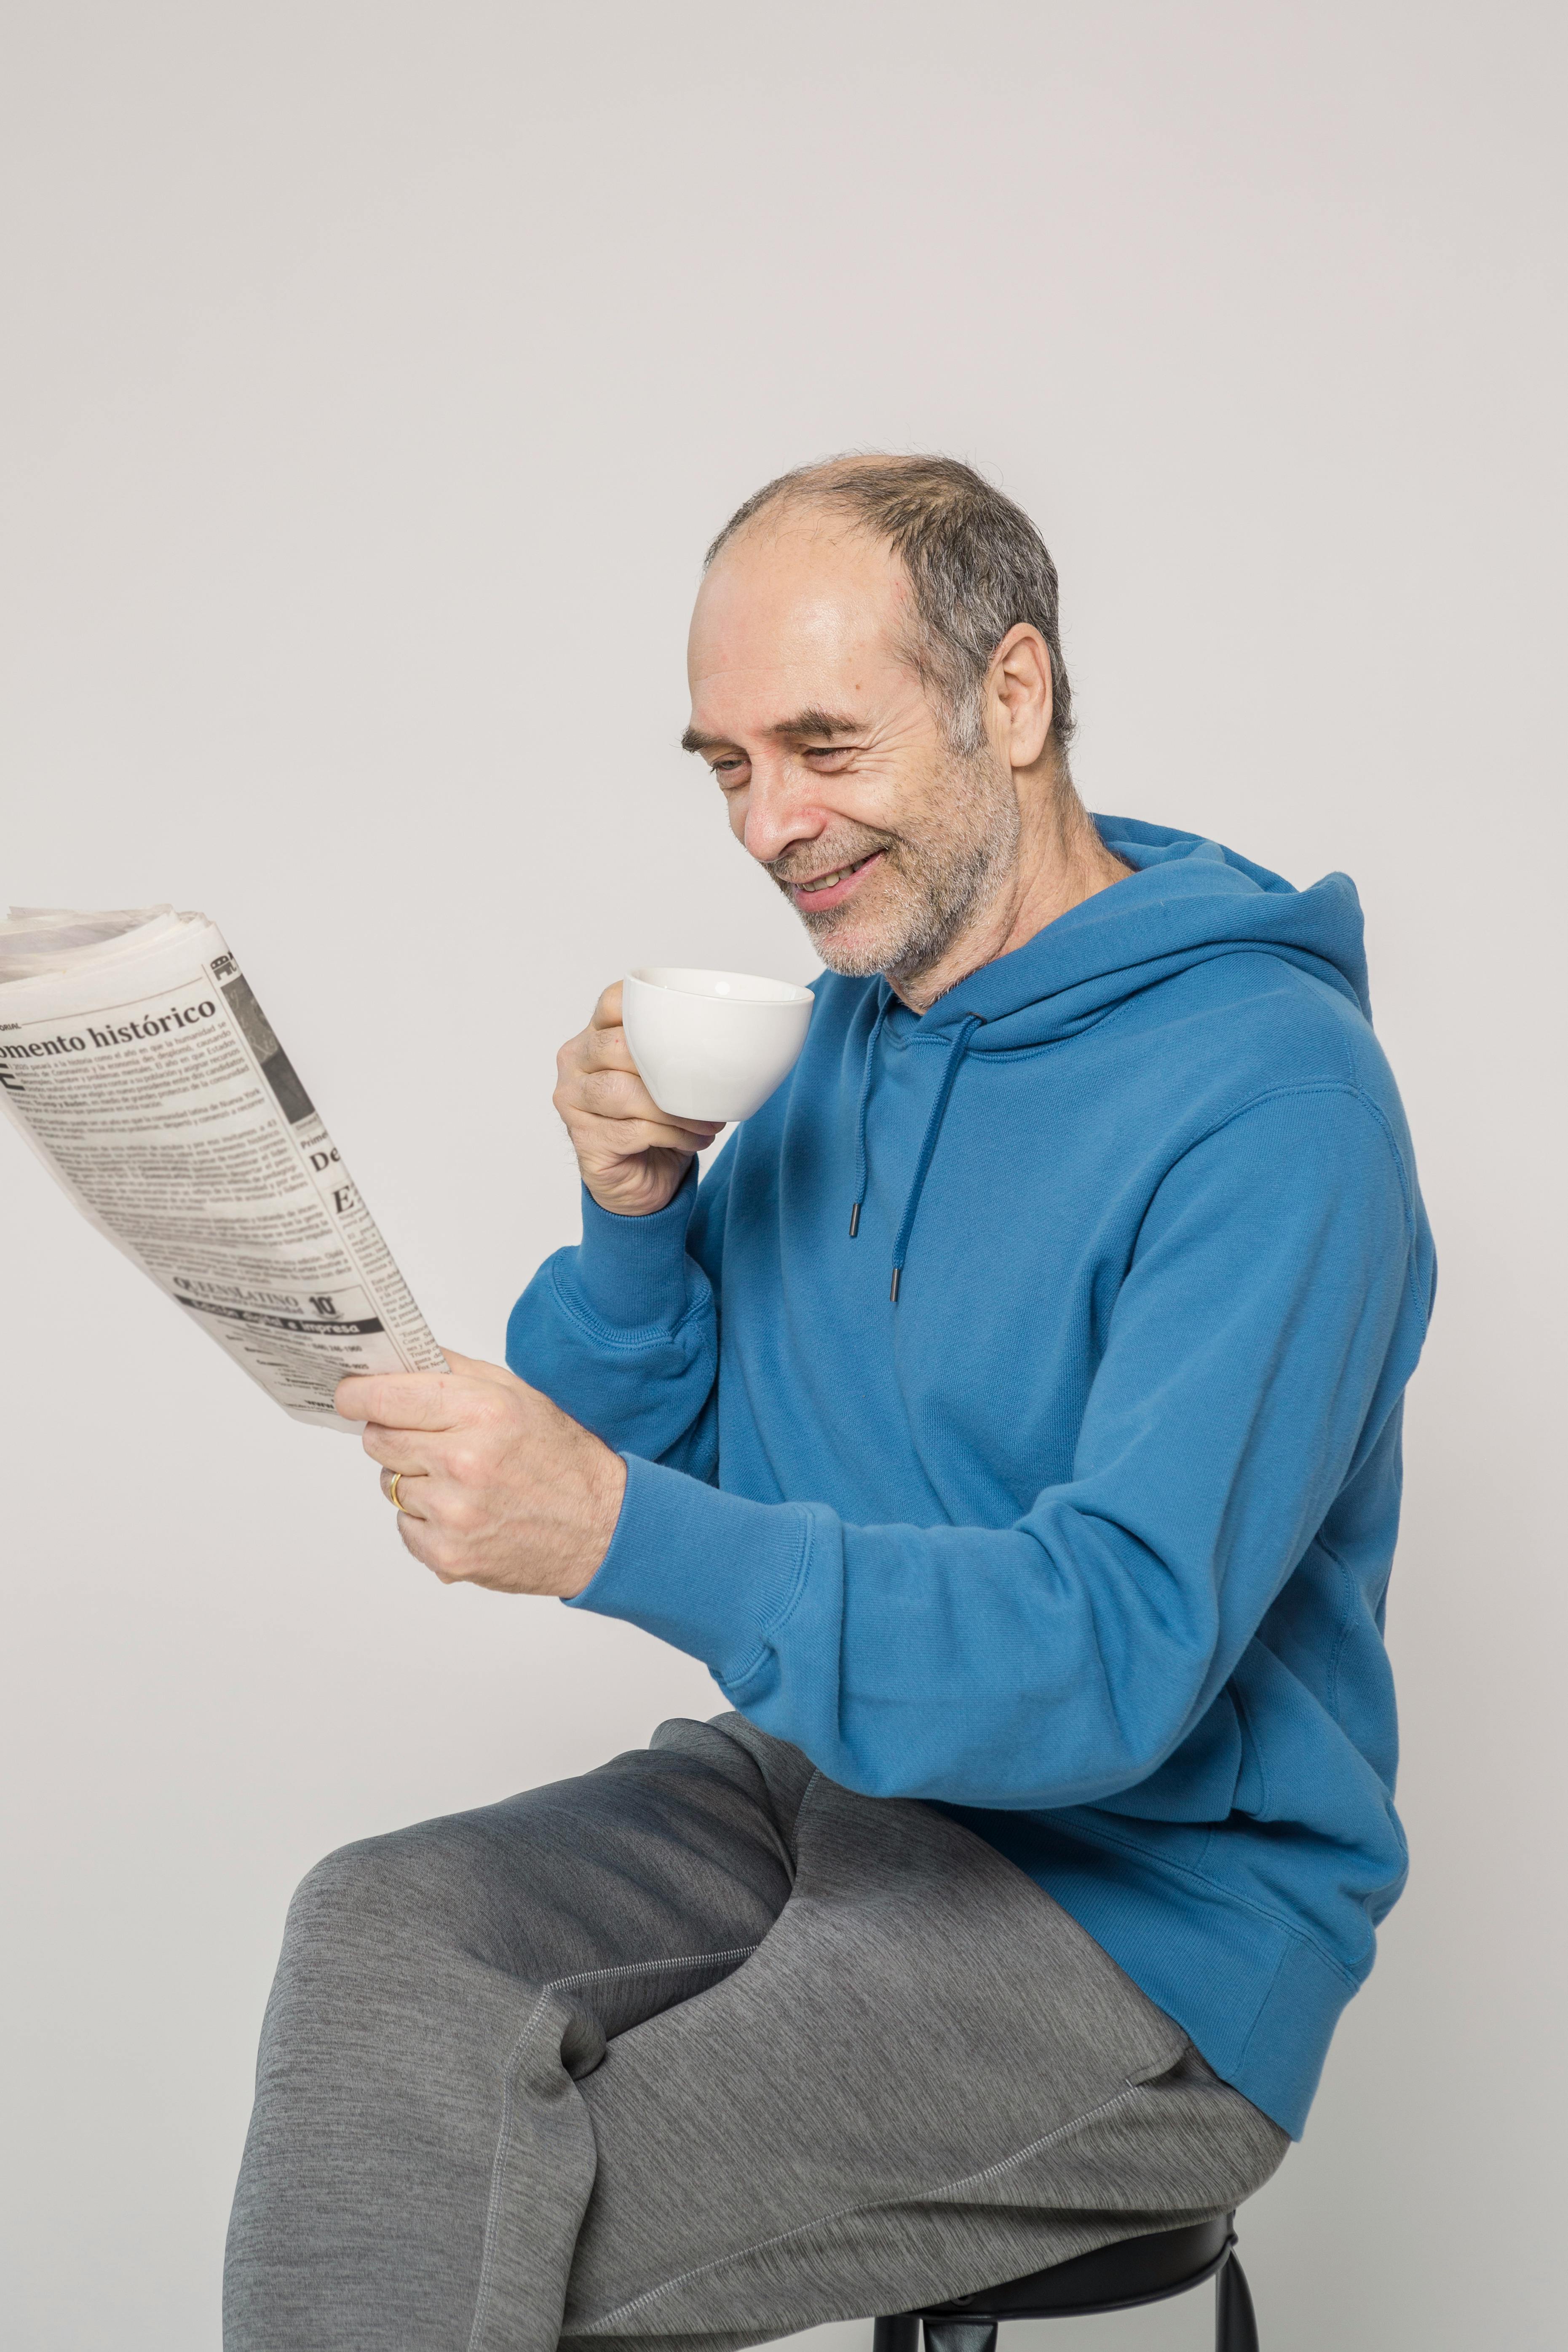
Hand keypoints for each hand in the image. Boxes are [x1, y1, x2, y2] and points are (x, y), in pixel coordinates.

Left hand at [335, 1351, 625, 1597]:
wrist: (601, 1528)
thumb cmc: (560, 1457)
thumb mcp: (516, 1394)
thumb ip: (452, 1372)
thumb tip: (392, 1360)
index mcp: (481, 1412)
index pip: (384, 1397)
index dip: (357, 1394)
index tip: (348, 1393)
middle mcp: (464, 1461)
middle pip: (377, 1439)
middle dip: (392, 1433)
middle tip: (427, 1438)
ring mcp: (453, 1513)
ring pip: (389, 1484)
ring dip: (414, 1479)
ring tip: (461, 1480)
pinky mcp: (447, 1555)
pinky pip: (403, 1526)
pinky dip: (425, 1519)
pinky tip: (464, 1512)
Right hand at [554, 980, 722, 1215]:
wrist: (639, 1179)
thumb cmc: (654, 1122)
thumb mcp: (665, 1077)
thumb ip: (675, 1051)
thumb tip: (731, 1038)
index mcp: (593, 1037)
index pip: (612, 1003)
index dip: (647, 1007)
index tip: (689, 1026)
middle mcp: (575, 1064)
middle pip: (616, 1047)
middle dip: (669, 1068)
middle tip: (708, 1088)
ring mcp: (572, 1103)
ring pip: (623, 1092)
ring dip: (675, 1108)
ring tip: (708, 1121)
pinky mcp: (584, 1141)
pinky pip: (633, 1131)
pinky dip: (673, 1135)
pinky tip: (694, 1139)